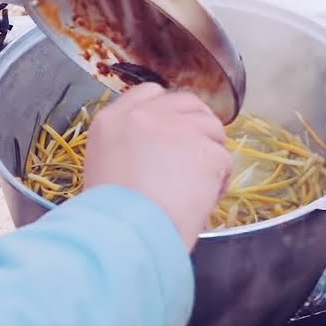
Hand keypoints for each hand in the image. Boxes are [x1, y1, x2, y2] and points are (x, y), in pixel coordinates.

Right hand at [82, 84, 232, 249]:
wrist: (126, 232)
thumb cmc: (108, 213)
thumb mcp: (101, 165)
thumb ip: (126, 145)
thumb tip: (154, 150)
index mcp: (113, 119)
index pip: (149, 93)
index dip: (166, 111)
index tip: (172, 129)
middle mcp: (145, 115)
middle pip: (186, 103)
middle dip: (195, 123)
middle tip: (195, 153)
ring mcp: (179, 130)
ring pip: (211, 128)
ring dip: (210, 151)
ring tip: (199, 183)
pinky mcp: (207, 151)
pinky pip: (224, 160)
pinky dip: (219, 180)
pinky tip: (205, 199)